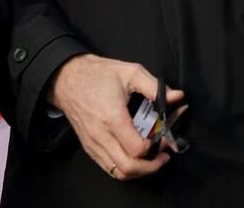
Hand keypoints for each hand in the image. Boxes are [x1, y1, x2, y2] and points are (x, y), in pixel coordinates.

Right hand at [49, 54, 184, 180]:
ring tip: (153, 159)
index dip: (156, 146)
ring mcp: (93, 144)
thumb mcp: (130, 72)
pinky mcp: (89, 147)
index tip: (165, 137)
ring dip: (139, 170)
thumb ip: (155, 86)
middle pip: (129, 167)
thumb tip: (177, 96)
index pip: (137, 148)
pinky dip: (125, 168)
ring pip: (118, 172)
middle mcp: (101, 135)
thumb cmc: (97, 74)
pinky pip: (109, 167)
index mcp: (112, 118)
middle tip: (164, 155)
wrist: (66, 79)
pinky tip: (135, 158)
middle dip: (152, 166)